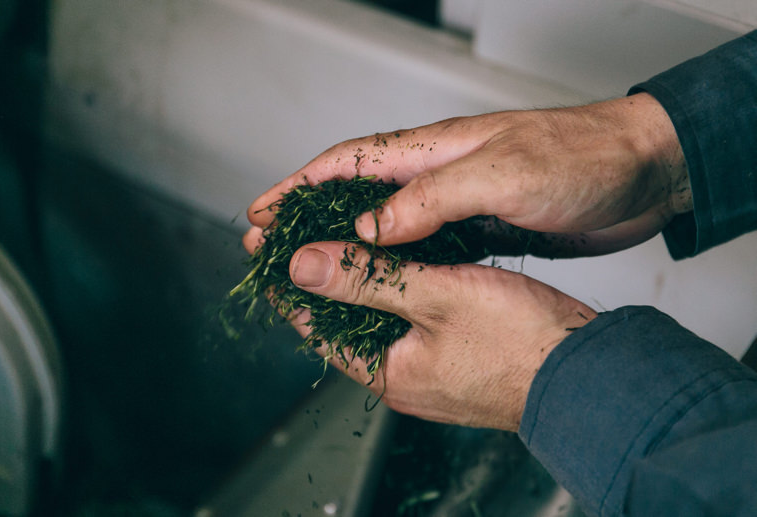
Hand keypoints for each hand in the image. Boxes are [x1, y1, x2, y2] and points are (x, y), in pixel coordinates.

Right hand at [247, 93, 689, 257]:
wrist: (641, 173)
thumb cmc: (579, 160)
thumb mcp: (501, 175)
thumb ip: (432, 199)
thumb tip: (368, 230)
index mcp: (433, 152)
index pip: (347, 164)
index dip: (298, 187)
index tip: (260, 213)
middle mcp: (437, 176)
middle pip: (355, 196)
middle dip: (309, 219)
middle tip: (272, 249)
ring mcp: (457, 204)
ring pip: (385, 226)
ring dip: (345, 245)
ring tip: (312, 270)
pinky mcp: (480, 230)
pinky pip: (422, 248)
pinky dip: (391, 264)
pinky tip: (379, 283)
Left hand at [270, 240, 597, 430]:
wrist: (589, 373)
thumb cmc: (522, 341)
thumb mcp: (434, 297)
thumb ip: (365, 280)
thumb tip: (304, 265)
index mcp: (390, 372)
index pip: (317, 327)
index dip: (290, 287)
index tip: (266, 254)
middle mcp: (406, 378)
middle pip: (345, 325)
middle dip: (320, 281)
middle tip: (296, 242)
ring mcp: (433, 371)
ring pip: (379, 322)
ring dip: (357, 285)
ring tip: (336, 245)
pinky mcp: (458, 359)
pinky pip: (410, 323)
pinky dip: (394, 293)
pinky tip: (394, 267)